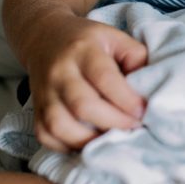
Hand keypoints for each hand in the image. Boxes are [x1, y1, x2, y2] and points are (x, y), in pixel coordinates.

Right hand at [24, 15, 147, 152]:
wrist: (44, 36)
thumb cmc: (89, 40)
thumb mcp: (116, 37)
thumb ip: (136, 57)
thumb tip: (149, 88)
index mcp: (83, 50)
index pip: (104, 78)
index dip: (126, 99)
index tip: (143, 112)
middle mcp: (60, 72)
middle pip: (82, 105)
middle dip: (113, 122)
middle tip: (134, 127)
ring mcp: (44, 92)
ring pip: (59, 125)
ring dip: (88, 140)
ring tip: (112, 140)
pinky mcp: (35, 108)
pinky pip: (45, 135)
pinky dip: (66, 146)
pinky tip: (87, 144)